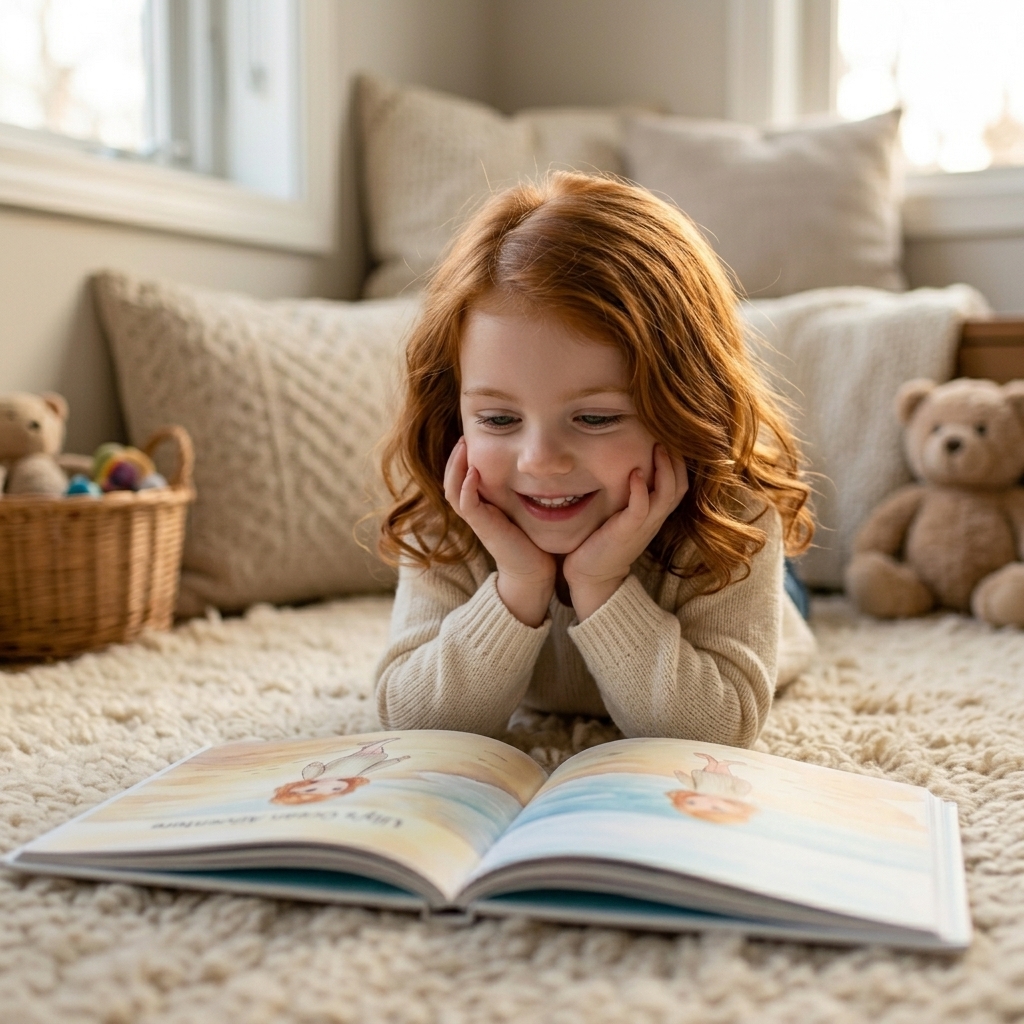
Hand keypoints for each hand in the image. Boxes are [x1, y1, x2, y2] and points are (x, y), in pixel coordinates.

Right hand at [444, 438, 554, 625]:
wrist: (533, 572)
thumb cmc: (534, 540)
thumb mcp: (527, 508)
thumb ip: (525, 489)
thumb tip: (541, 465)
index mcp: (483, 504)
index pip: (463, 477)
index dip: (463, 458)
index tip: (473, 436)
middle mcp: (476, 511)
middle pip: (452, 480)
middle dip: (455, 457)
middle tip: (464, 436)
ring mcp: (478, 520)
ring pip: (453, 490)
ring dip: (456, 467)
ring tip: (463, 446)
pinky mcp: (484, 528)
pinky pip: (466, 505)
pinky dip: (466, 487)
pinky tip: (474, 472)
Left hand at [564, 445, 688, 620]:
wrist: (592, 575)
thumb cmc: (604, 541)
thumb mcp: (623, 514)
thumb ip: (630, 495)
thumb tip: (626, 465)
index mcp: (655, 513)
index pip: (680, 483)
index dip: (679, 461)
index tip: (670, 438)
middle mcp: (655, 518)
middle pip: (681, 484)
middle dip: (677, 459)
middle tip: (667, 436)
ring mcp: (644, 525)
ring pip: (668, 493)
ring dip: (664, 468)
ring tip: (657, 447)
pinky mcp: (627, 530)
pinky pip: (642, 507)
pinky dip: (640, 489)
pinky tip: (634, 473)